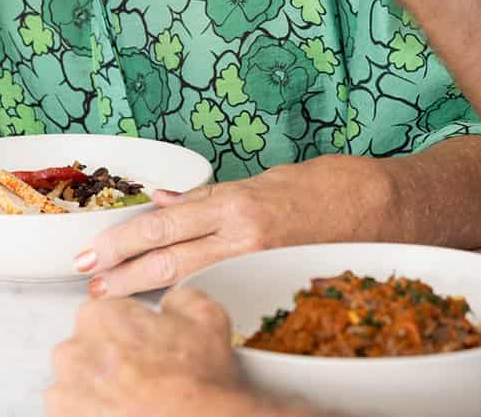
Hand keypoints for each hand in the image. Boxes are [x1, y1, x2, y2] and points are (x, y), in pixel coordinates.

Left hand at [45, 288, 244, 416]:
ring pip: (80, 383)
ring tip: (135, 398)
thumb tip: (171, 303)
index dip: (132, 331)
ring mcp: (64, 391)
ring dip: (100, 389)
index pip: (107, 314)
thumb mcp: (207, 317)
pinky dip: (93, 412)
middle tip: (144, 375)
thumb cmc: (196, 384)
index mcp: (99, 316)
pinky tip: (123, 412)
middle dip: (112, 360)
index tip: (145, 347)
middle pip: (88, 348)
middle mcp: (73, 351)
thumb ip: (178, 298)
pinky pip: (74, 411)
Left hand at [77, 161, 377, 298]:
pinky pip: (225, 290)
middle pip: (169, 256)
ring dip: (149, 286)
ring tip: (116, 295)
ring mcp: (260, 265)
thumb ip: (215, 197)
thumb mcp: (269, 179)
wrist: (391, 210)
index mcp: (240, 202)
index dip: (124, 240)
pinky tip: (172, 302)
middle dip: (123, 270)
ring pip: (191, 278)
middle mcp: (245, 236)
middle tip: (89, 283)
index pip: (166, 223)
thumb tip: (166, 202)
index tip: (93, 253)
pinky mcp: (276, 284)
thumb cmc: (335, 187)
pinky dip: (194, 294)